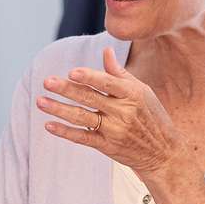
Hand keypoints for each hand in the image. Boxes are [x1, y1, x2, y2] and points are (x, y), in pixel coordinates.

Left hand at [38, 48, 183, 178]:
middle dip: (67, 90)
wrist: (163, 152)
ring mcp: (114, 131)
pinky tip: (49, 124)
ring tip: (40, 101)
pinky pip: (82, 137)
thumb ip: (120, 73)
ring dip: (59, 109)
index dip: (90, 77)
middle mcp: (124, 113)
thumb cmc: (152, 116)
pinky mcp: (107, 147)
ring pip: (82, 118)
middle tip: (47, 82)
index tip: (72, 72)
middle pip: (90, 98)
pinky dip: (65, 132)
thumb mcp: (142, 92)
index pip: (108, 83)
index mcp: (133, 95)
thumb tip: (106, 51)